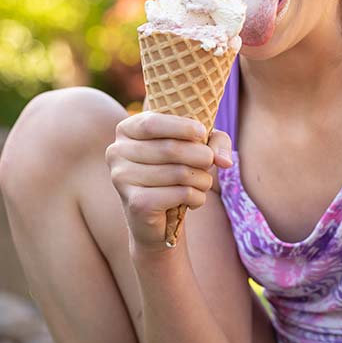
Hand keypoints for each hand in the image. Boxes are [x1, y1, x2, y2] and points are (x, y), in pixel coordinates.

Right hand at [106, 112, 232, 252]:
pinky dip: (197, 197)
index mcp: (126, 130)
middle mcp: (117, 152)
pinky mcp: (136, 203)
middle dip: (202, 156)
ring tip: (203, 183)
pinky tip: (194, 200)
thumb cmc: (177, 172)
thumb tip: (225, 161)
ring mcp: (122, 179)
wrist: (157, 219)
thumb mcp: (197, 146)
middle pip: (170, 148)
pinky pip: (180, 193)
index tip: (203, 133)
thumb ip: (215, 141)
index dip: (183, 126)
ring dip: (203, 179)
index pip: (152, 122)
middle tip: (209, 163)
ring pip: (179, 173)